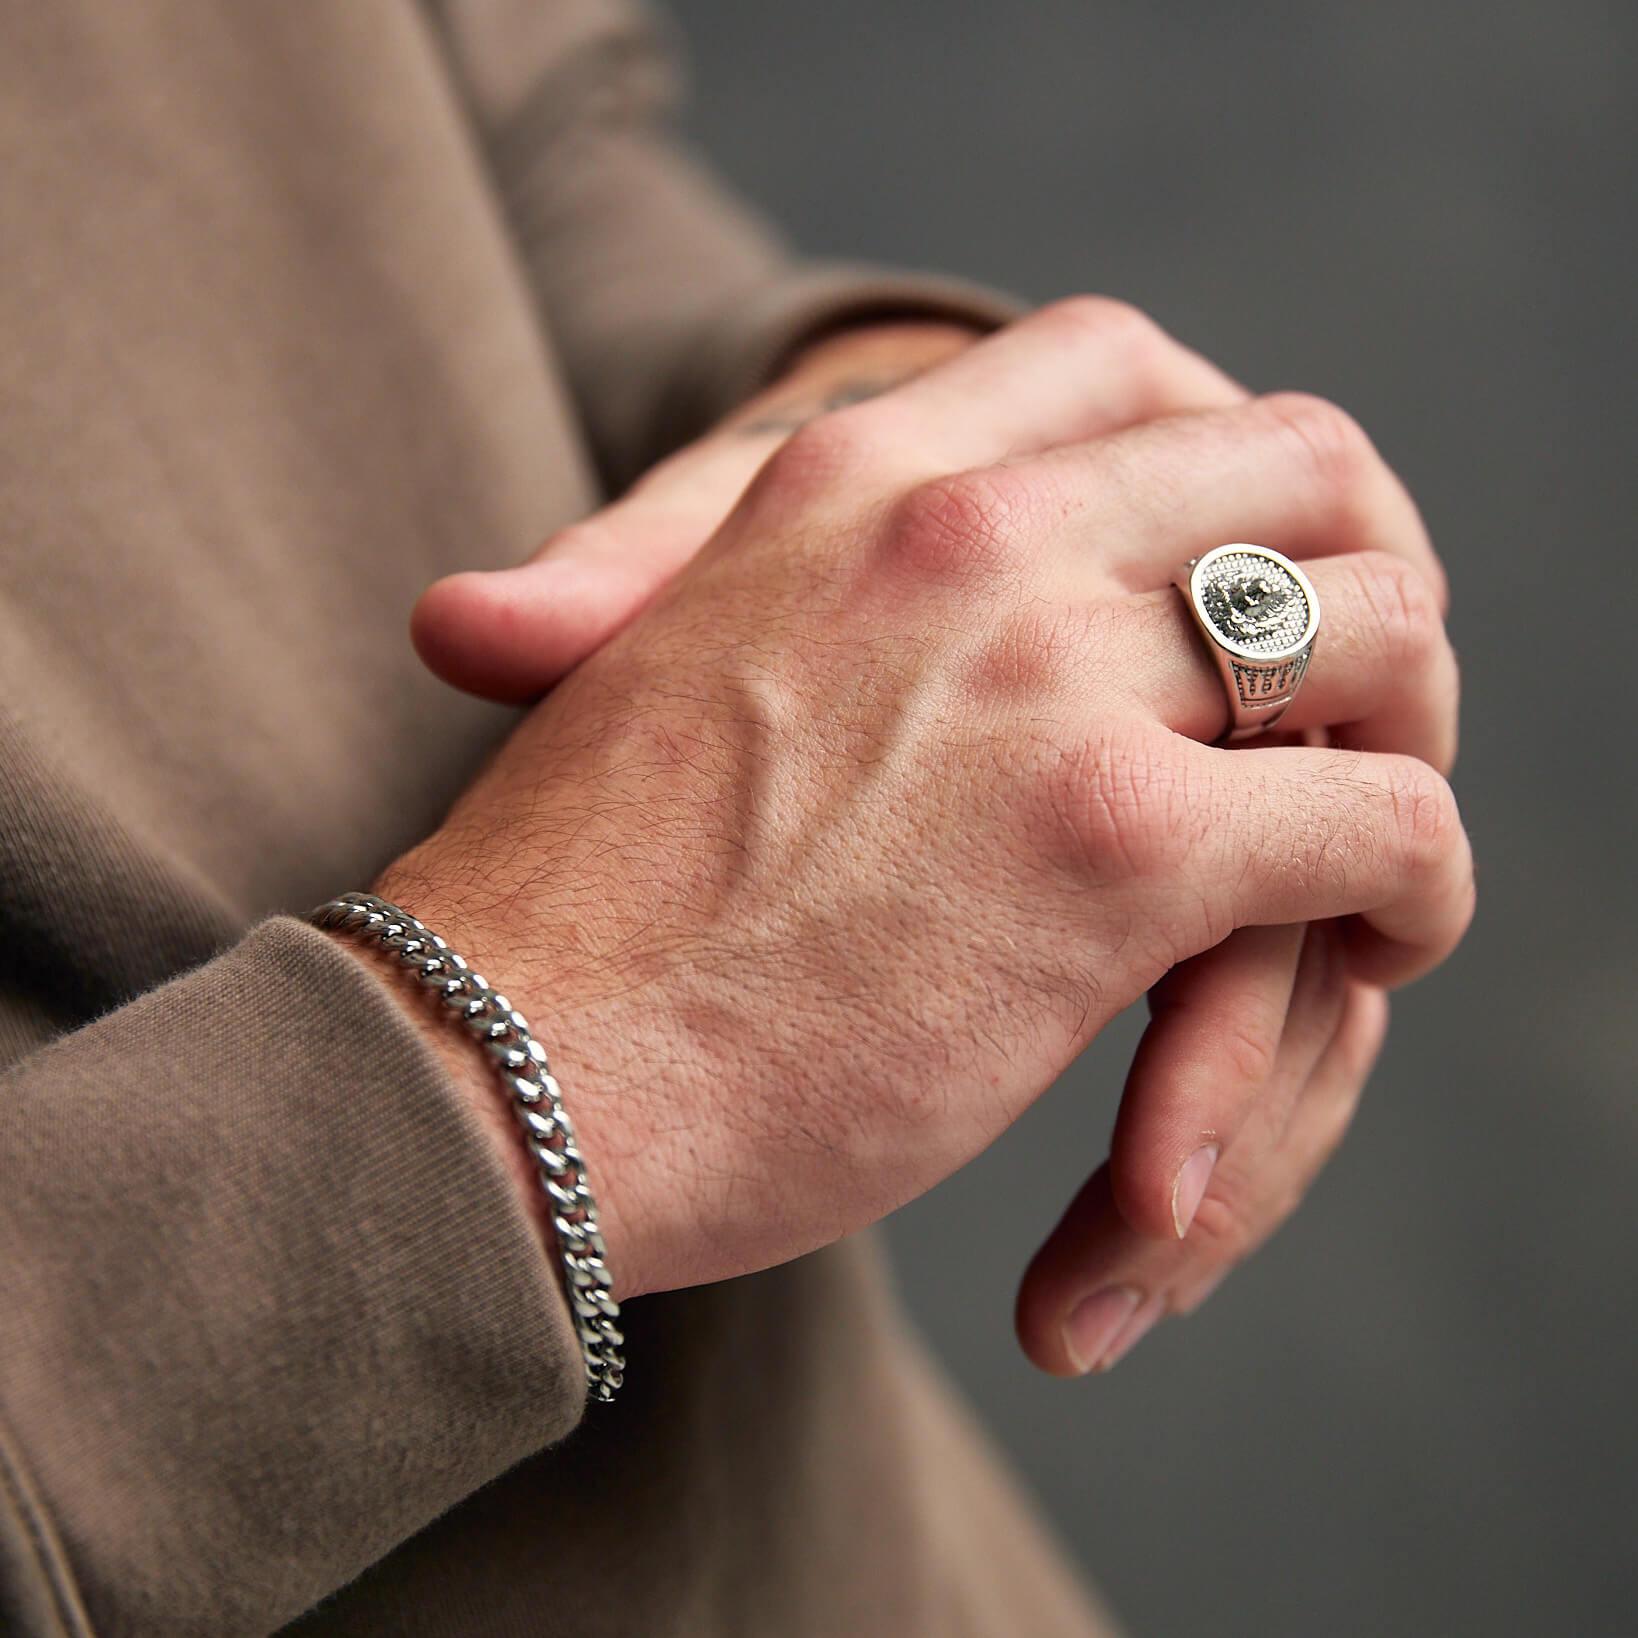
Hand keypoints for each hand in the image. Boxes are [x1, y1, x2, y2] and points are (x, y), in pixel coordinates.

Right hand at [378, 301, 1472, 1379]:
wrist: (486, 1062)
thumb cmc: (561, 907)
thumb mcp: (636, 674)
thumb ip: (670, 594)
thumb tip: (483, 612)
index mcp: (852, 478)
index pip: (1121, 360)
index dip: (1215, 464)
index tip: (1227, 576)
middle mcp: (963, 535)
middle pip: (1296, 470)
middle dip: (1352, 578)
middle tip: (1342, 708)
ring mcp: (1047, 675)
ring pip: (1374, 626)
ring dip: (1403, 728)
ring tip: (1368, 843)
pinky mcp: (1114, 844)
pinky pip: (1381, 820)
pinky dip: (1413, 883)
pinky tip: (1375, 944)